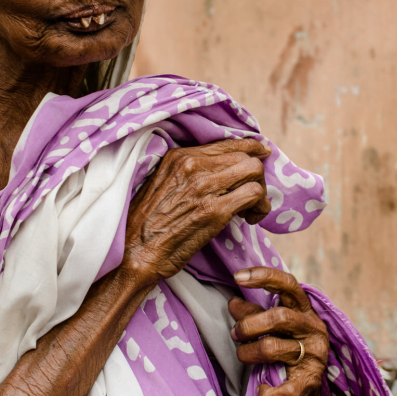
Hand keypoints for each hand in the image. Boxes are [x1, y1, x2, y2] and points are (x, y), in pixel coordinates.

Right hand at [123, 139, 271, 285]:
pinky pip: (254, 195)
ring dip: (261, 192)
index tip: (262, 154)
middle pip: (245, 156)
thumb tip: (220, 172)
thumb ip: (188, 173)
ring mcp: (205, 186)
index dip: (251, 148)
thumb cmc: (148, 225)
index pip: (227, 142)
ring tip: (251, 210)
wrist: (135, 253)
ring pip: (254, 172)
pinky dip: (260, 207)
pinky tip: (249, 219)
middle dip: (256, 176)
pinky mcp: (215, 210)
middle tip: (252, 196)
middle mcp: (192, 165)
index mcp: (179, 156)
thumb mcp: (163, 185)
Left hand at [228, 267, 328, 395]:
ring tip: (243, 356)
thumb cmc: (286, 353)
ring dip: (247, 353)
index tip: (238, 277)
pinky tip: (261, 390)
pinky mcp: (311, 381)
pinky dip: (268, 393)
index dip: (264, 276)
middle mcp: (313, 328)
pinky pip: (286, 389)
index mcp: (303, 310)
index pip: (288, 285)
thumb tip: (233, 302)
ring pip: (272, 347)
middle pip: (278, 316)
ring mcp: (314, 355)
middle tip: (236, 335)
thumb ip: (253, 314)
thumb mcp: (272, 329)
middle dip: (248, 325)